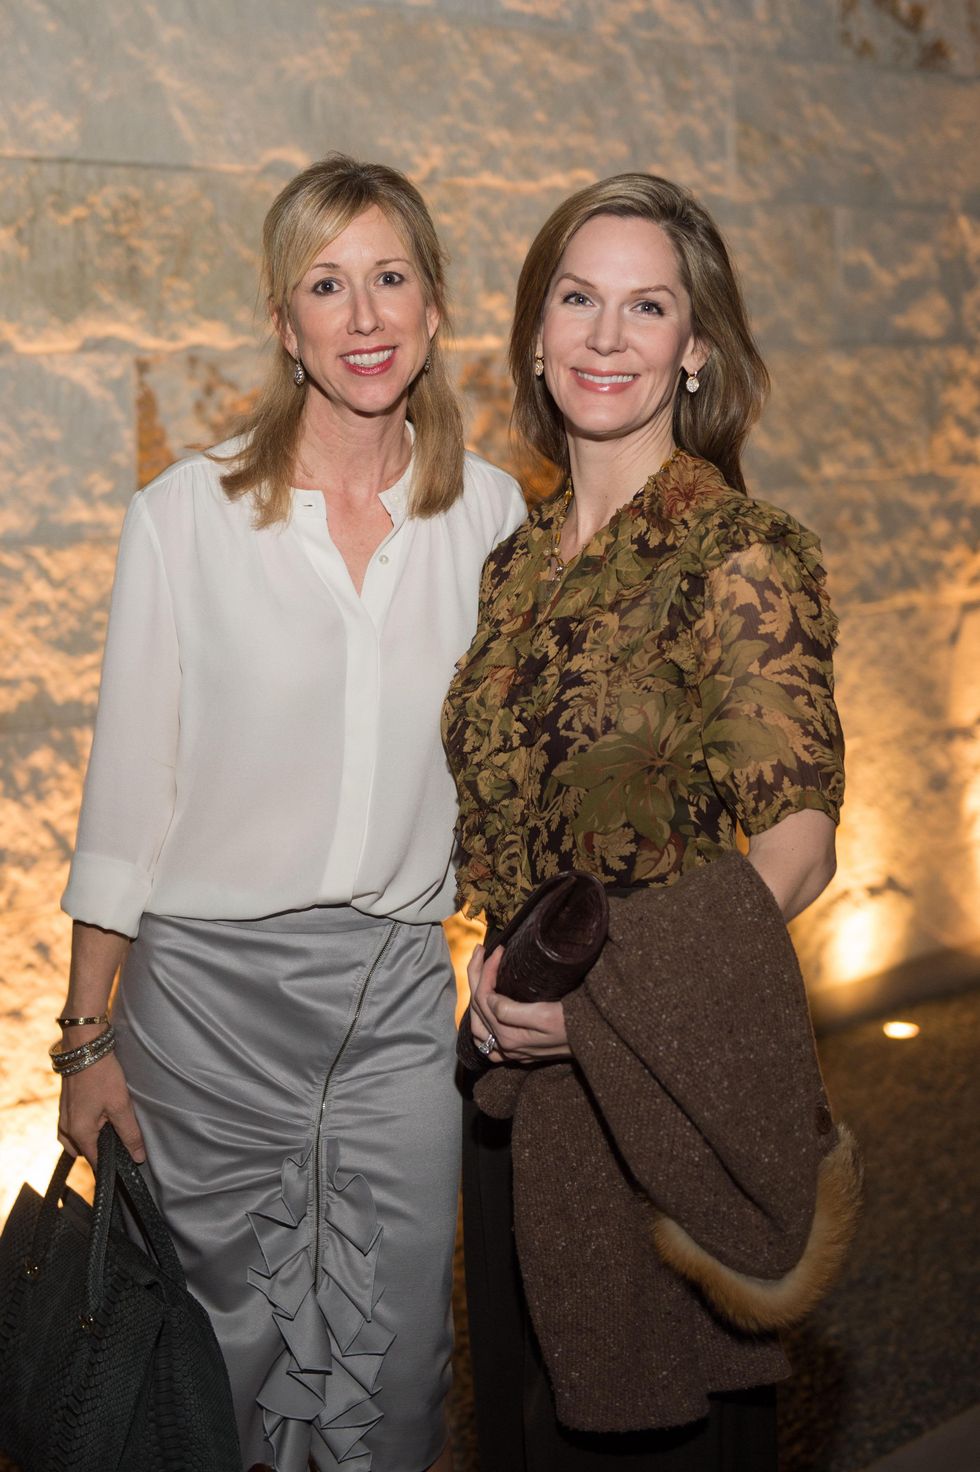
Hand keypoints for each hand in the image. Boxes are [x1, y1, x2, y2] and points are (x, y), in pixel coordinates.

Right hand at [58, 1051, 145, 1167]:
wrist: (84, 1046)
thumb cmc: (102, 1075)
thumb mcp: (120, 1105)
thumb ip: (129, 1133)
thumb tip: (138, 1157)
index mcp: (79, 1132)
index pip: (95, 1162)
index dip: (111, 1165)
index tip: (126, 1164)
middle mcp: (66, 1128)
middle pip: (84, 1152)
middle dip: (100, 1151)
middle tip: (121, 1141)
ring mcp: (63, 1117)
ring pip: (76, 1140)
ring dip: (92, 1139)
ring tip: (111, 1127)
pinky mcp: (65, 1106)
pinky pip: (73, 1128)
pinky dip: (85, 1128)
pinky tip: (101, 1116)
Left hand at [467, 942, 570, 1064]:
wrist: (596, 1040)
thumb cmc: (574, 1025)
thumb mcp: (546, 1014)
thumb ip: (511, 1012)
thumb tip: (490, 1000)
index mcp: (508, 1036)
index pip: (485, 996)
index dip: (487, 969)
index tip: (500, 949)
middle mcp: (505, 1046)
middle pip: (477, 1007)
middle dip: (476, 974)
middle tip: (481, 950)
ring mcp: (510, 1051)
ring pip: (477, 1025)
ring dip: (474, 995)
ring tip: (478, 970)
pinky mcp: (518, 1052)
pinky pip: (486, 1042)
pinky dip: (479, 1022)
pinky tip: (483, 1008)